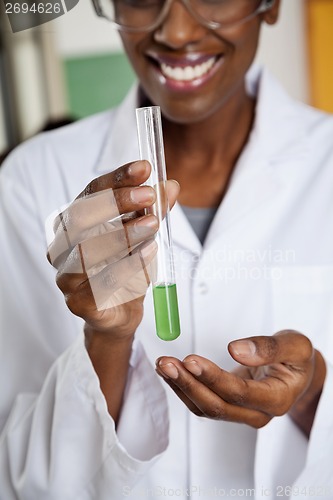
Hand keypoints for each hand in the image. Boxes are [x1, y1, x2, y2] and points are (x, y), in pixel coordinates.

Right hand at [47, 160, 179, 338]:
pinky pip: (101, 283)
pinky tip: (149, 252)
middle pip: (81, 217)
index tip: (144, 168)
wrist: (118, 313)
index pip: (90, 192)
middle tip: (149, 195)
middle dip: (116, 202)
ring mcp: (66, 276)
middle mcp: (63, 246)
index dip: (116, 178)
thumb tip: (172, 186)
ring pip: (88, 250)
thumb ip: (154, 211)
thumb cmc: (125, 268)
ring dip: (123, 234)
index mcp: (74, 223)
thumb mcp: (143, 235)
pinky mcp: (79, 303)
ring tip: (152, 224)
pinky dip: (127, 266)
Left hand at [156, 331, 325, 435]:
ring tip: (163, 364)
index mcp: (276, 399)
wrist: (297, 372)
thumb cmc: (296, 358)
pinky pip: (201, 403)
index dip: (213, 377)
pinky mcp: (228, 407)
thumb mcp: (295, 345)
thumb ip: (269, 348)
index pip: (239, 392)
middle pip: (216, 406)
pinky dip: (183, 387)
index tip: (191, 360)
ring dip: (181, 386)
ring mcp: (241, 414)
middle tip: (167, 363)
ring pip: (205, 408)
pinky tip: (170, 372)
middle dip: (188, 384)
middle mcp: (257, 413)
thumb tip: (235, 349)